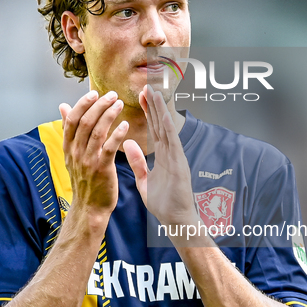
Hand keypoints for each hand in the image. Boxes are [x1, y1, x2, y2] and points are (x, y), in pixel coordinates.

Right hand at [59, 90, 128, 219]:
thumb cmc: (84, 179)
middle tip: (112, 95)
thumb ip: (69, 130)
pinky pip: (109, 148)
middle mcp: (76, 153)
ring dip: (109, 115)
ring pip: (97, 132)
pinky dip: (117, 134)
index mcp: (68, 147)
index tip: (94, 93)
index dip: (82, 104)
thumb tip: (63, 107)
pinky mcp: (102, 169)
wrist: (89, 207)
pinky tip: (125, 124)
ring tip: (119, 104)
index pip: (72, 120)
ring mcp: (88, 161)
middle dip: (99, 105)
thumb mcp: (71, 154)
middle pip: (85, 122)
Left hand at [123, 85, 196, 225]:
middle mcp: (170, 153)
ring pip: (167, 129)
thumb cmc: (164, 203)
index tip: (142, 96)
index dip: (148, 112)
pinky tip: (164, 115)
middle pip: (160, 124)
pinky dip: (169, 128)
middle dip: (154, 105)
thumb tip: (127, 143)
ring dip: (161, 110)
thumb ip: (138, 162)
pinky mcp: (179, 164)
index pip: (154, 129)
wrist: (176, 220)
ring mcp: (176, 157)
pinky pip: (173, 143)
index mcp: (162, 156)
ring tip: (154, 92)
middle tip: (147, 86)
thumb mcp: (145, 180)